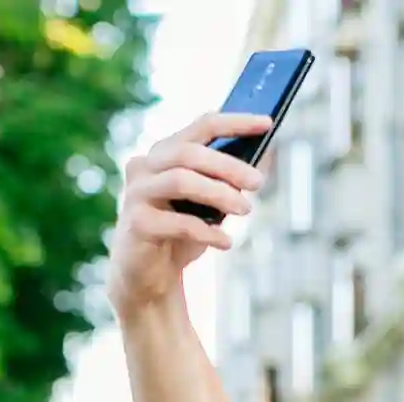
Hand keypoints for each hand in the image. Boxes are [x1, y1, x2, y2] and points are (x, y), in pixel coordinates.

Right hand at [107, 113, 271, 316]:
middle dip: (228, 166)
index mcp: (164, 153)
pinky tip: (226, 242)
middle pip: (188, 153)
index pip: (201, 126)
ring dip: (219, 194)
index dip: (234, 122)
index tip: (267, 123)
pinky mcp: (136, 224)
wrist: (148, 277)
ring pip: (181, 181)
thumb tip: (264, 160)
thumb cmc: (181, 234)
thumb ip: (228, 181)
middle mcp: (144, 167)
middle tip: (259, 183)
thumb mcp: (209, 205)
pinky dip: (207, 231)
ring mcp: (137, 194)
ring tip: (246, 210)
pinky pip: (178, 222)